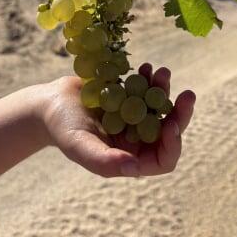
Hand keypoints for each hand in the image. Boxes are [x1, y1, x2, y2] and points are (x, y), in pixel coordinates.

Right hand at [41, 65, 195, 177]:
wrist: (49, 102)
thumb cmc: (61, 127)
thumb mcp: (79, 145)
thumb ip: (104, 160)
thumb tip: (135, 168)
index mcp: (129, 159)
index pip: (163, 160)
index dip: (172, 145)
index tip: (172, 124)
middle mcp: (136, 141)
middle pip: (168, 131)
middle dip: (180, 113)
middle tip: (188, 94)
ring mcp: (134, 119)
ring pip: (160, 108)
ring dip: (164, 91)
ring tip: (160, 71)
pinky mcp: (129, 99)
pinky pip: (147, 91)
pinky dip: (149, 79)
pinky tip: (146, 67)